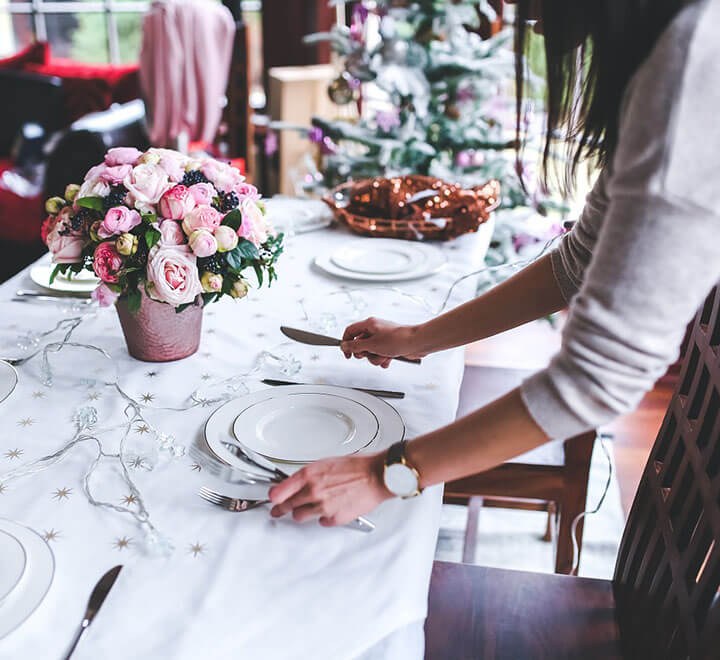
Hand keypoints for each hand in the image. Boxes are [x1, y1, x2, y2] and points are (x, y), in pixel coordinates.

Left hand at [268, 453, 392, 525]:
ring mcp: (323, 506)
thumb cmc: (357, 467)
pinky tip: (328, 510)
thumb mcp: (327, 463)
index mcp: (310, 474)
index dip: (273, 497)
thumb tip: (300, 482)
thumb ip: (310, 475)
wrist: (376, 476)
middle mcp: (313, 491)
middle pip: (287, 506)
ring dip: (302, 513)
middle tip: (278, 511)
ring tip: (307, 509)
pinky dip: (323, 517)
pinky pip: (321, 522)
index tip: (272, 499)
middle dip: (282, 508)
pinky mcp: (334, 518)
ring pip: (300, 517)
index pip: (280, 491)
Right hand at [340, 317, 424, 367]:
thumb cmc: (398, 339)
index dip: (346, 343)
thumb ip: (355, 346)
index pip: (350, 331)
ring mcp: (382, 339)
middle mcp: (375, 330)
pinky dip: (383, 359)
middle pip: (360, 344)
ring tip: (383, 356)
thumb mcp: (371, 344)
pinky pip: (380, 355)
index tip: (347, 354)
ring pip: (370, 352)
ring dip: (375, 358)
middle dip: (364, 353)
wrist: (416, 343)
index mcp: (369, 324)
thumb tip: (344, 345)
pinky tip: (389, 358)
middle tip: (369, 353)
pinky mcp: (389, 346)